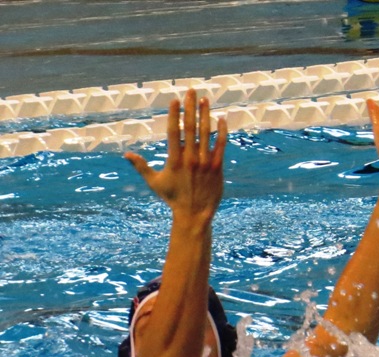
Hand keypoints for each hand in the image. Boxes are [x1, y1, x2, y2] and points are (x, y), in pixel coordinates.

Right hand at [125, 89, 227, 222]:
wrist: (194, 214)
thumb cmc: (172, 198)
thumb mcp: (154, 182)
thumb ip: (141, 166)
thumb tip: (126, 154)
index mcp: (174, 159)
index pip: (174, 131)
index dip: (175, 114)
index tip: (175, 99)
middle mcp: (190, 158)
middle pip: (191, 127)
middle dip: (190, 107)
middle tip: (191, 91)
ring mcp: (205, 162)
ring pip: (206, 133)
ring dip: (206, 115)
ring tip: (205, 100)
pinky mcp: (217, 168)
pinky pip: (221, 146)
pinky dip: (222, 132)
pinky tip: (222, 119)